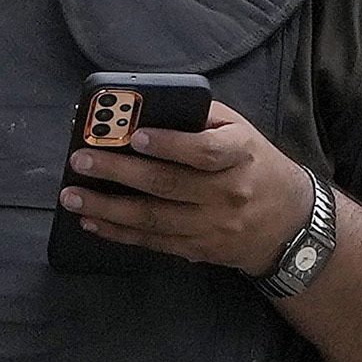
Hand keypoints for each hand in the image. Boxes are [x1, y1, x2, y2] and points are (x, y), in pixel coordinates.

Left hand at [65, 108, 319, 272]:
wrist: (288, 222)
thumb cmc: (254, 165)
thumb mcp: (241, 132)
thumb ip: (200, 118)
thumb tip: (144, 112)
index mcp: (241, 156)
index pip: (206, 152)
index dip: (170, 145)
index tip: (135, 136)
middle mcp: (229, 193)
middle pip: (168, 185)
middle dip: (118, 172)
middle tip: (82, 161)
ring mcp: (213, 226)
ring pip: (153, 218)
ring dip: (108, 207)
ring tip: (73, 196)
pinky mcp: (200, 249)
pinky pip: (153, 241)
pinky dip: (119, 232)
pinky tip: (92, 220)